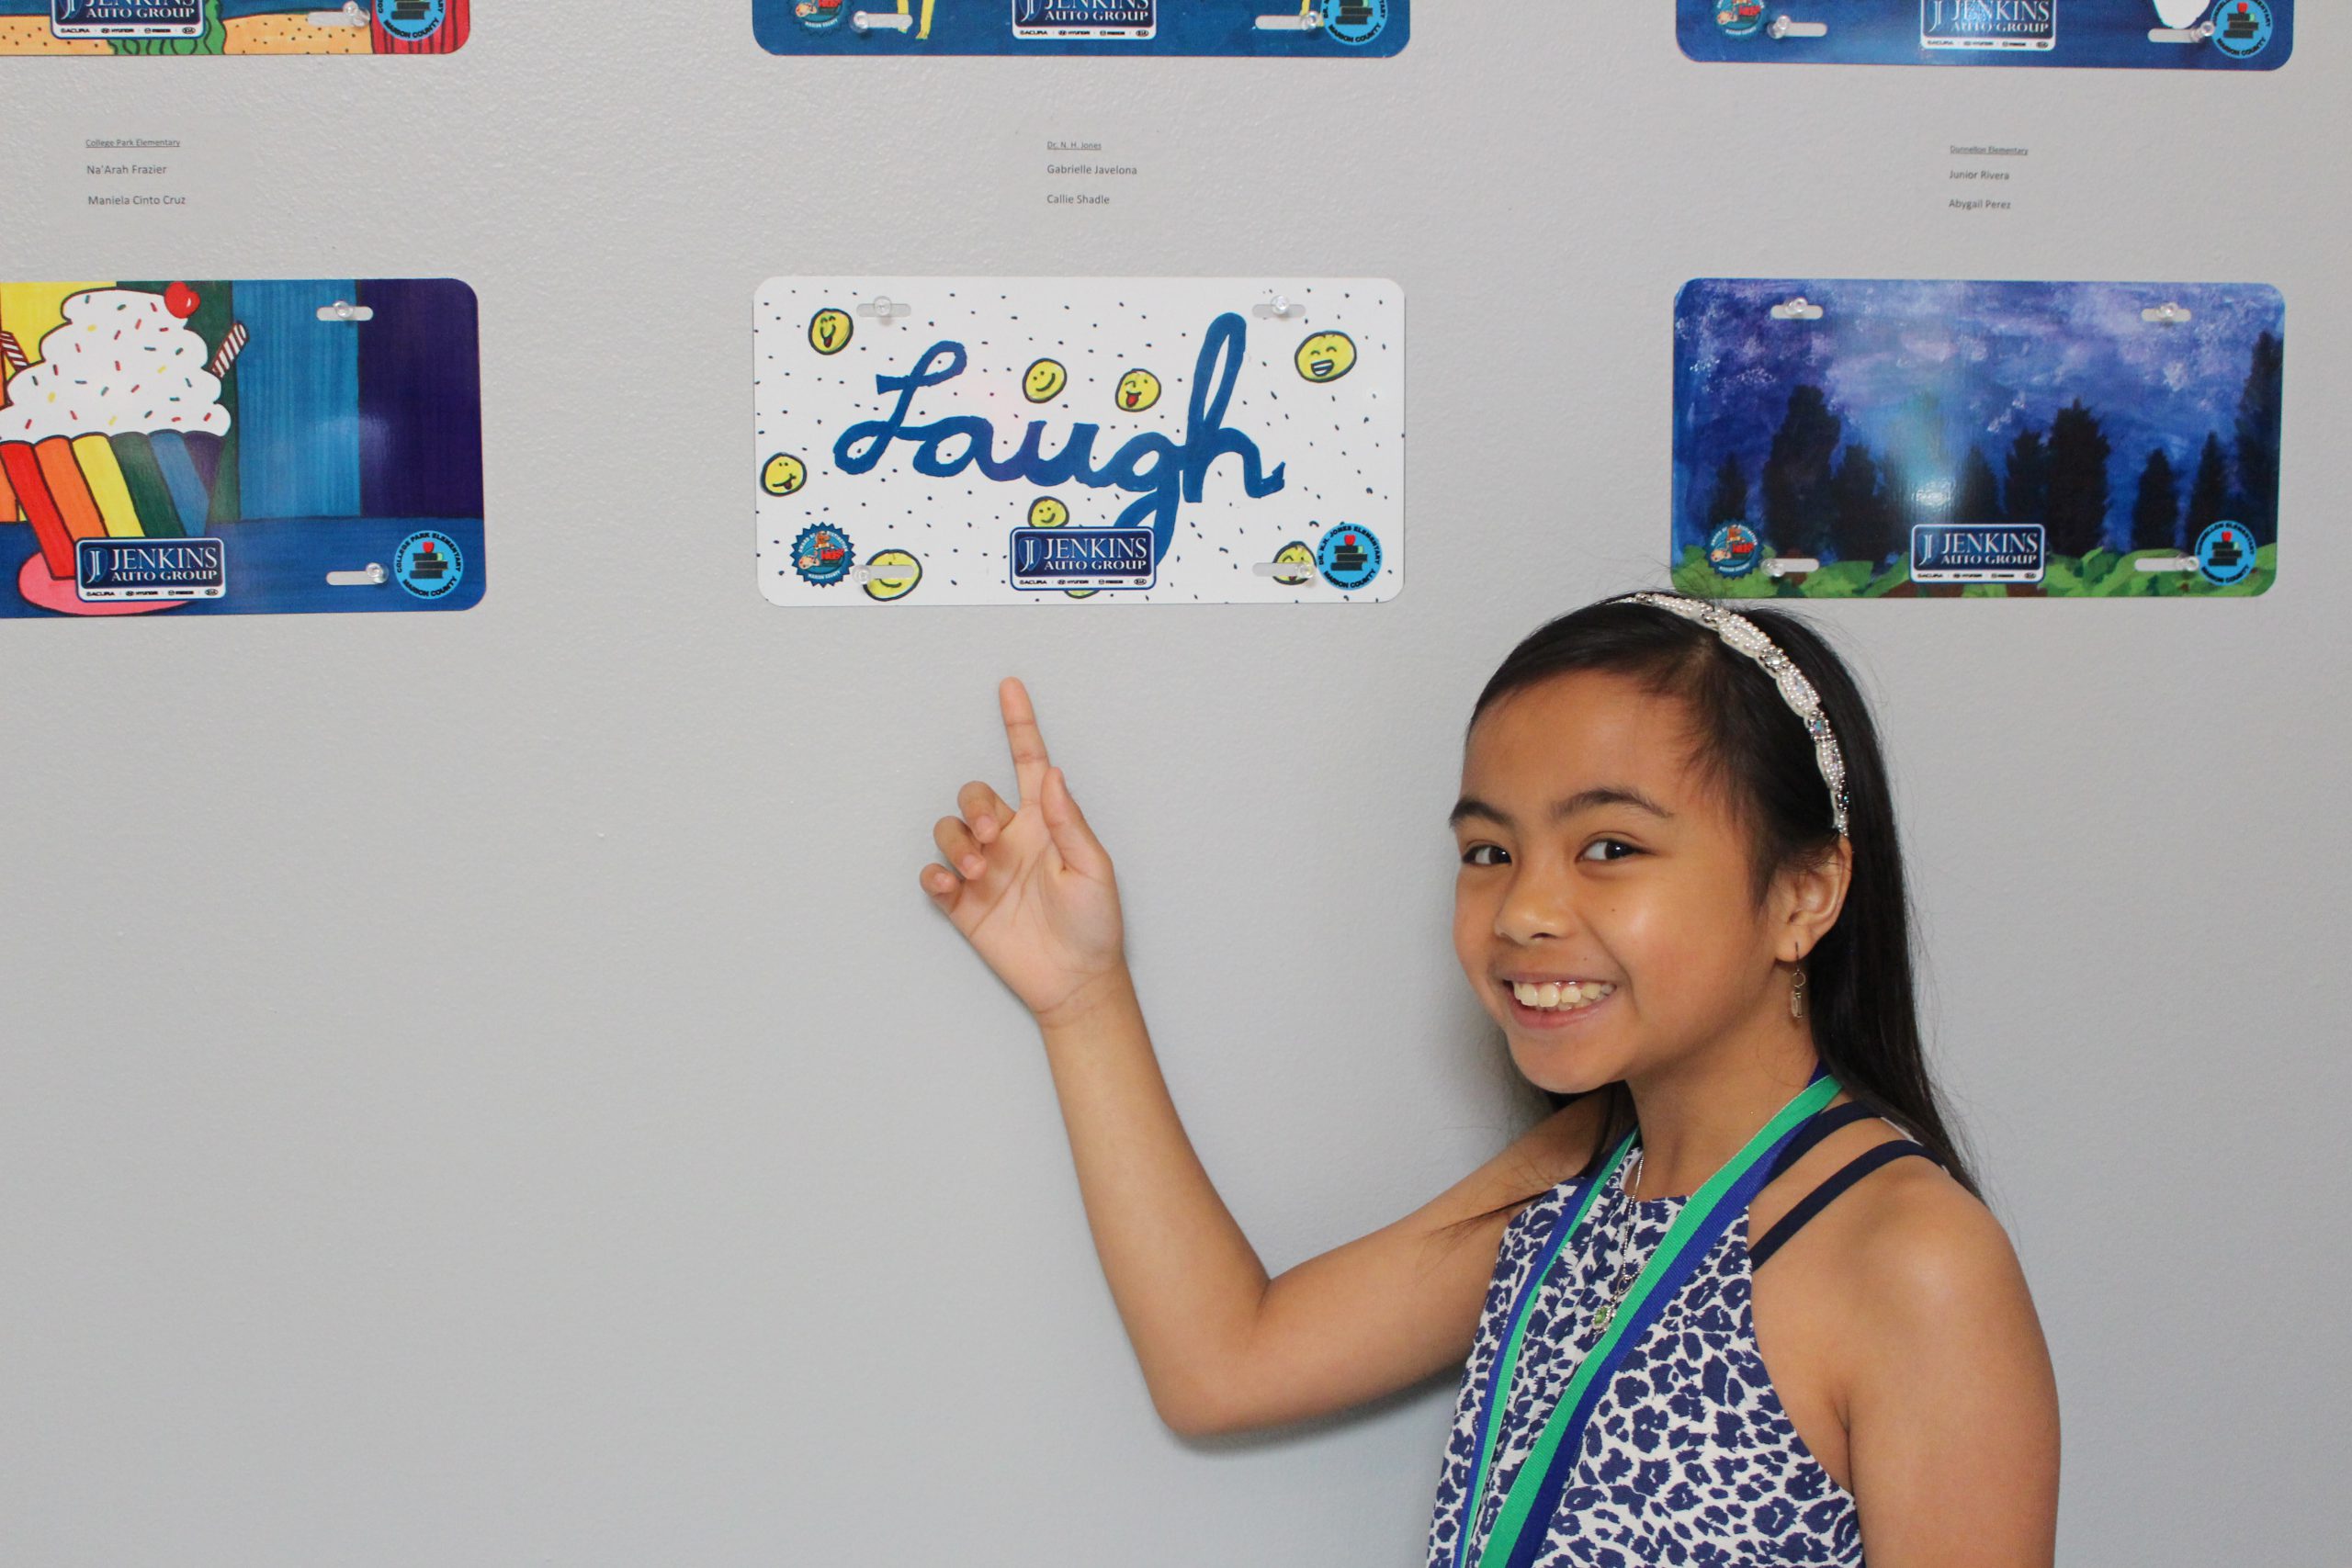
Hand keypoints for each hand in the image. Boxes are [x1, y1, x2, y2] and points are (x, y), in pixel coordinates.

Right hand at [922, 678, 1125, 1023]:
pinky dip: (935, 873)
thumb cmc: (1094, 924)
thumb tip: (1055, 774)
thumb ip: (1069, 822)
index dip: (1020, 725)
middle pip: (975, 794)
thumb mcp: (1093, 870)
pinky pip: (934, 874)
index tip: (1010, 688)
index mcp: (1045, 823)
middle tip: (992, 837)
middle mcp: (1010, 838)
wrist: (1075, 980)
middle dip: (975, 806)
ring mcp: (984, 869)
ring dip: (956, 843)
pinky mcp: (963, 902)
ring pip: (949, 830)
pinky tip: (952, 885)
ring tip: (978, 872)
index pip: (1028, 763)